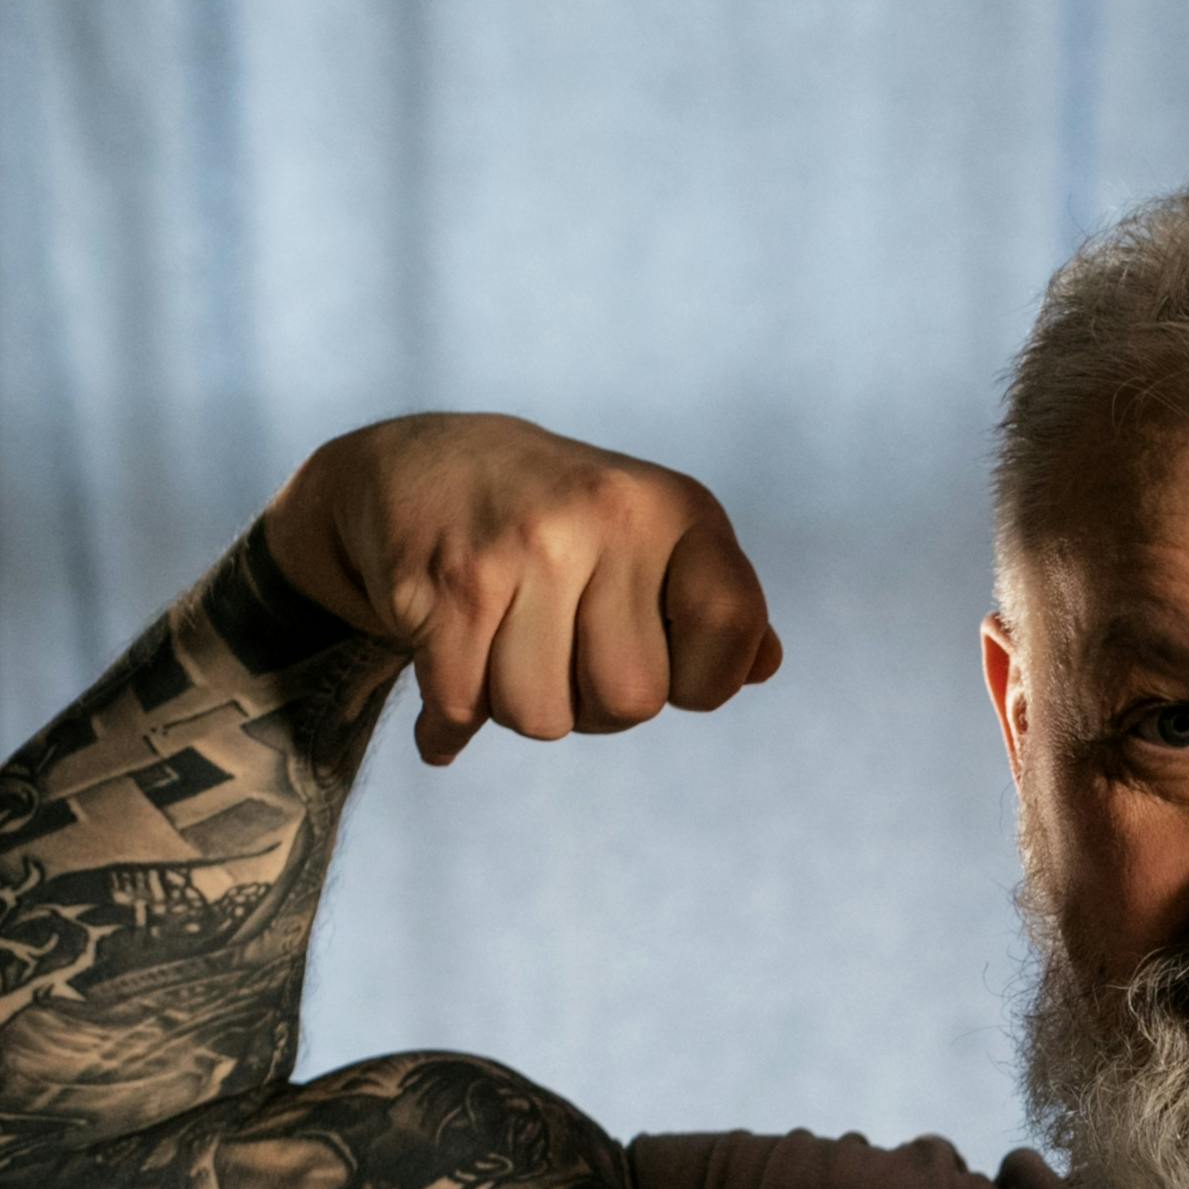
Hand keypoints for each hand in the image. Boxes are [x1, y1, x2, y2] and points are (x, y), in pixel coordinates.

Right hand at [262, 413, 781, 768]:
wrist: (423, 463)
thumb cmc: (563, 523)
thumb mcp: (654, 536)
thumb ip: (715, 604)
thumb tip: (765, 666)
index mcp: (674, 508)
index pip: (732, 632)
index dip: (701, 677)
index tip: (662, 654)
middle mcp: (607, 515)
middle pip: (630, 702)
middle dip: (594, 706)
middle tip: (562, 650)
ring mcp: (525, 547)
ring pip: (542, 719)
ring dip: (517, 707)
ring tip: (504, 646)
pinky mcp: (450, 584)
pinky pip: (464, 709)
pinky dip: (447, 725)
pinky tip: (450, 685)